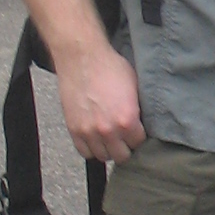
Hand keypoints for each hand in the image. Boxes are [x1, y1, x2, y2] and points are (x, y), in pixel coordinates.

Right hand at [55, 38, 144, 164]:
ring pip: (103, 156)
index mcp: (127, 120)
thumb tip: (141, 123)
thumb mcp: (134, 87)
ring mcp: (89, 132)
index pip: (138, 144)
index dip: (138, 137)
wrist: (82, 57)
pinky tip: (95, 138)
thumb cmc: (109, 67)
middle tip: (124, 138)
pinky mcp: (73, 129)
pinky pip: (84, 152)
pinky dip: (91, 148)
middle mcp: (108, 130)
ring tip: (109, 138)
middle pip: (121, 156)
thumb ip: (137, 110)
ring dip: (108, 149)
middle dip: (125, 147)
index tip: (136, 132)